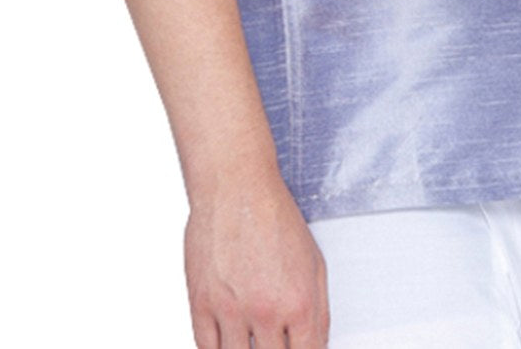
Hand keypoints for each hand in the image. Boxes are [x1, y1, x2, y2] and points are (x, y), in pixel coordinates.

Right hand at [185, 175, 328, 348]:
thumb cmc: (274, 217)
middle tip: (274, 341)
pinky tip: (227, 343)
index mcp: (299, 303)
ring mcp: (231, 310)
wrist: (236, 186)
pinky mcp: (201, 303)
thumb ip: (319, 312)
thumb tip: (315, 345)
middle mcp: (266, 312)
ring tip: (251, 340)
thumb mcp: (315, 262)